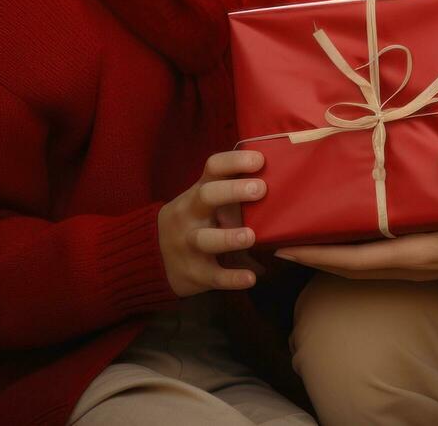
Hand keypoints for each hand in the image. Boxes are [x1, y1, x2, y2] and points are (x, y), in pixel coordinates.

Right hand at [158, 150, 267, 296]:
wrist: (155, 258)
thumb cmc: (196, 221)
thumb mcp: (206, 202)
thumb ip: (232, 191)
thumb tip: (282, 179)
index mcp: (199, 191)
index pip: (213, 168)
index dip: (235, 161)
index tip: (259, 160)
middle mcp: (190, 214)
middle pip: (207, 196)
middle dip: (232, 191)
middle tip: (260, 189)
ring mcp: (189, 243)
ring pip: (205, 239)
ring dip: (228, 237)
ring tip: (251, 236)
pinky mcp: (194, 272)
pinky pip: (213, 275)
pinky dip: (231, 278)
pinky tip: (251, 278)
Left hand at [273, 148, 437, 280]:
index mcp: (423, 253)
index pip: (360, 260)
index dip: (321, 255)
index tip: (287, 246)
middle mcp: (413, 264)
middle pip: (351, 268)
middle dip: (314, 256)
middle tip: (279, 238)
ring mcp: (419, 265)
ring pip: (363, 266)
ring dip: (331, 255)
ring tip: (304, 234)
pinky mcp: (426, 259)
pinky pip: (378, 259)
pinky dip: (354, 252)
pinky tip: (346, 232)